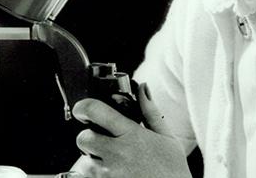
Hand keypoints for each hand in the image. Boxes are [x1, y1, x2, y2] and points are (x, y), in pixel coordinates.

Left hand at [72, 83, 191, 177]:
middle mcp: (118, 153)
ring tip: (112, 163)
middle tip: (102, 141)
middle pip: (83, 138)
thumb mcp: (167, 137)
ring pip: (83, 162)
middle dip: (89, 137)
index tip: (83, 109)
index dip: (83, 107)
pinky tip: (111, 175)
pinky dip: (94, 177)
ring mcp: (109, 174)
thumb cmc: (172, 170)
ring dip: (92, 161)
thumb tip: (142, 88)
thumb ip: (151, 111)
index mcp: (132, 135)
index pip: (96, 111)